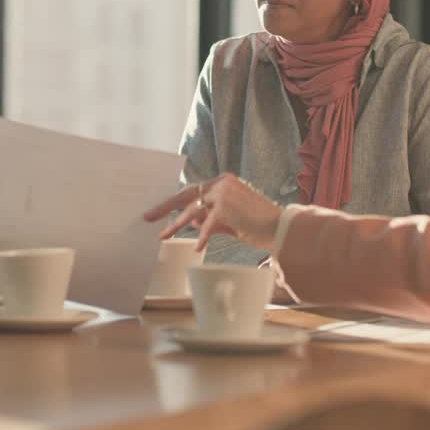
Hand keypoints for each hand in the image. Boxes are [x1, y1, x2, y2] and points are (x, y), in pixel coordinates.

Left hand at [143, 174, 281, 251]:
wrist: (281, 228)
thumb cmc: (257, 225)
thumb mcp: (229, 219)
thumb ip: (210, 217)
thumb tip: (189, 220)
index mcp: (224, 181)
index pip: (194, 190)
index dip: (176, 202)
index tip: (161, 210)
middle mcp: (222, 183)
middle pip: (186, 195)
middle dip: (166, 207)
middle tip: (148, 216)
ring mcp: (224, 193)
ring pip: (192, 210)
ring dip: (176, 224)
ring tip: (163, 235)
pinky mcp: (226, 208)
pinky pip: (207, 225)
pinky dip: (202, 236)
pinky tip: (198, 247)